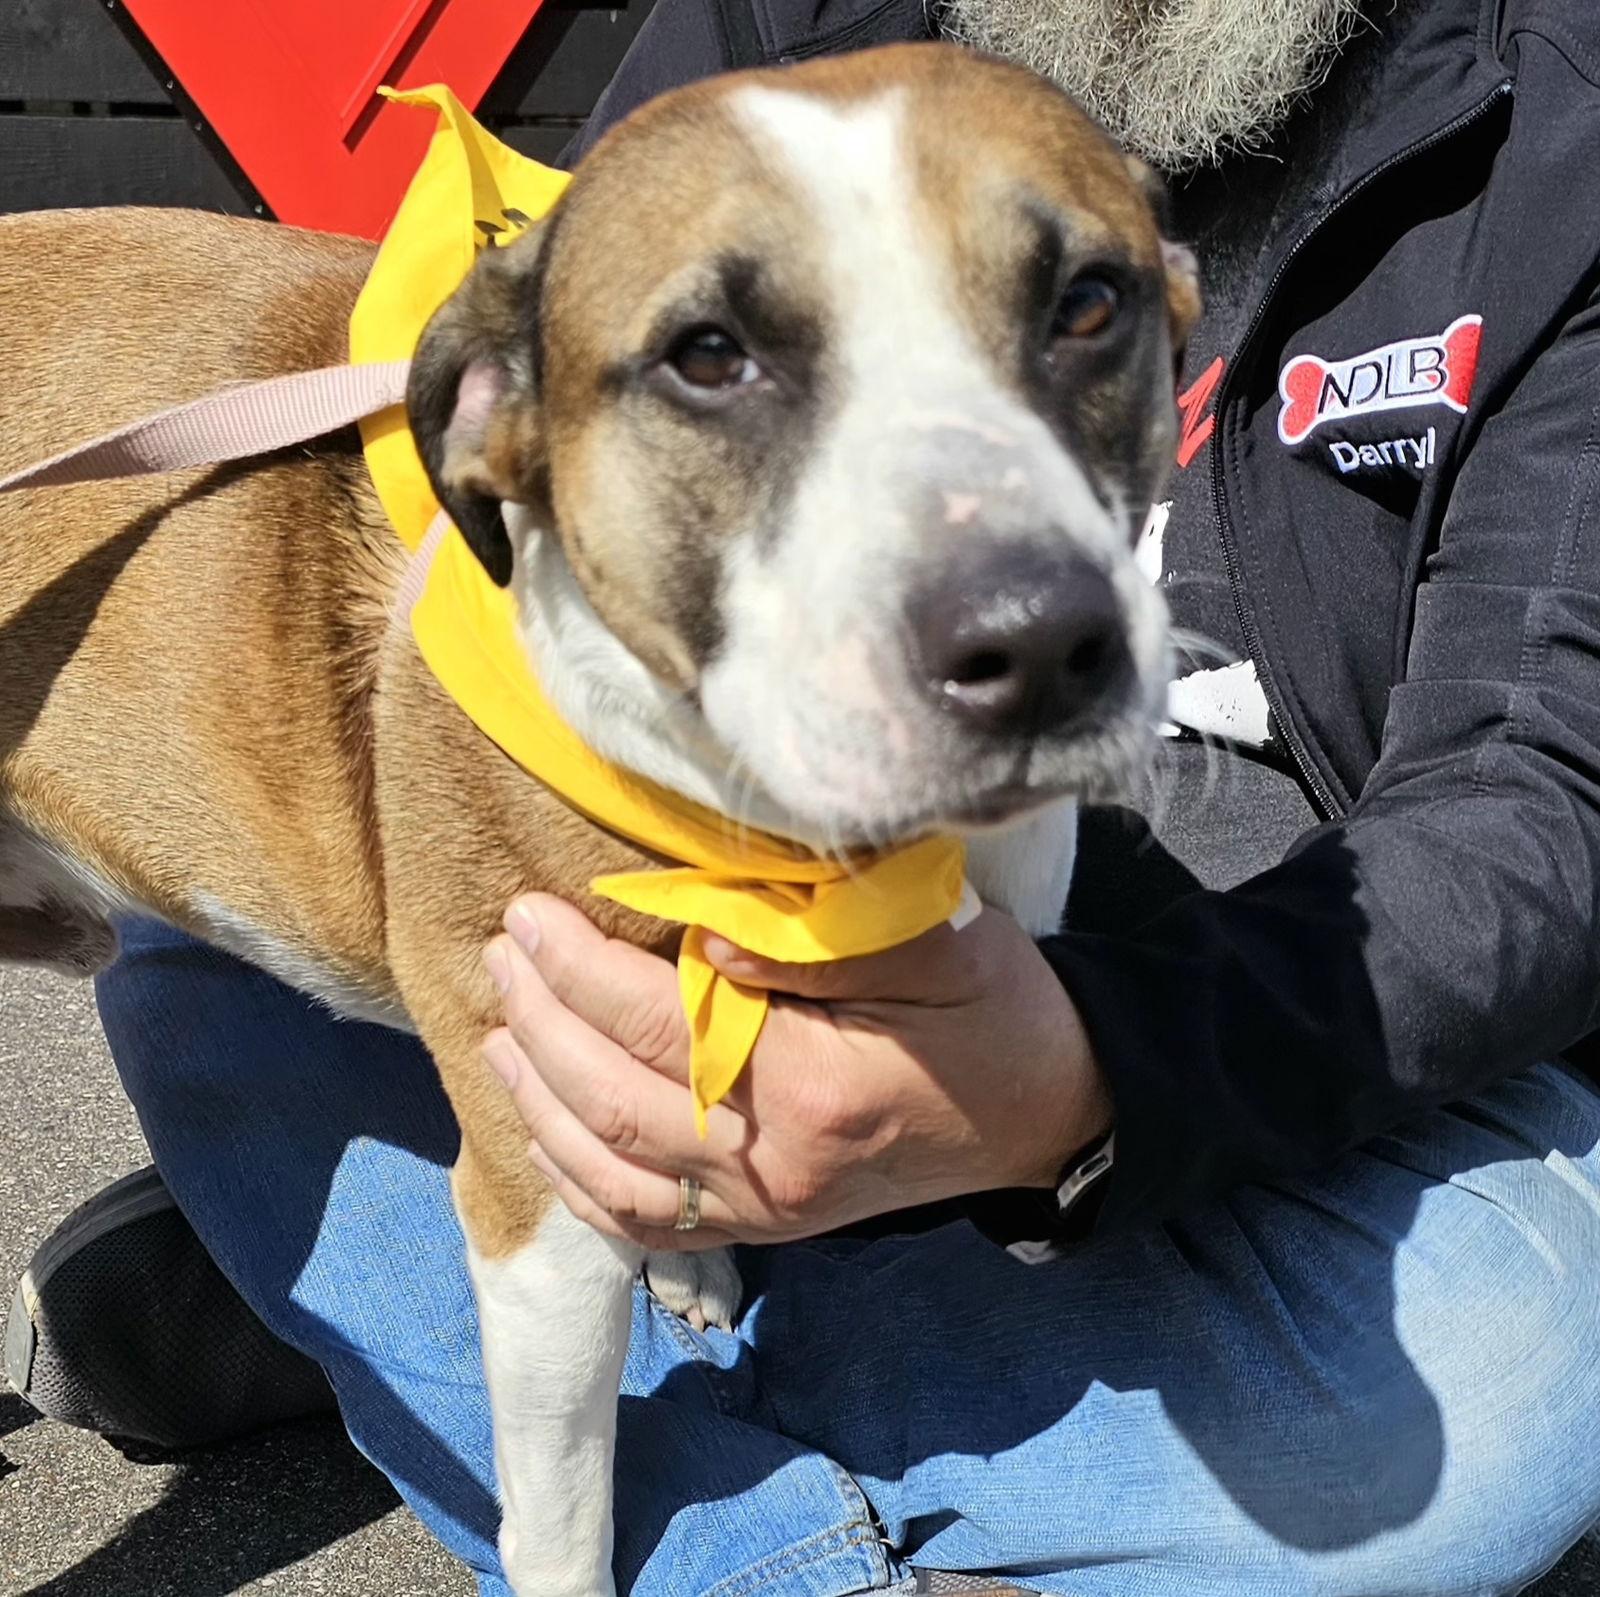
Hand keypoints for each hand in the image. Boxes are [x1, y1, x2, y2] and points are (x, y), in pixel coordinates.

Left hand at [480, 895, 1110, 1250]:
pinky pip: (647, 1222)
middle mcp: (774, 1164)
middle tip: (501, 955)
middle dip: (540, 1022)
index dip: (576, 970)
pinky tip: (545, 1128)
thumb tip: (702, 932)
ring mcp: (766, 1210)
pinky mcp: (768, 1227)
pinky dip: (579, 1179)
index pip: (657, 1025)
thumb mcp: (938, 946)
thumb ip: (819, 943)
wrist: (1047, 1113)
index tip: (527, 915)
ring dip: (539, 1100)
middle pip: (614, 1099)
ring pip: (612, 1171)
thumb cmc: (995, 1012)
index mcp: (814, 1085)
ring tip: (498, 1031)